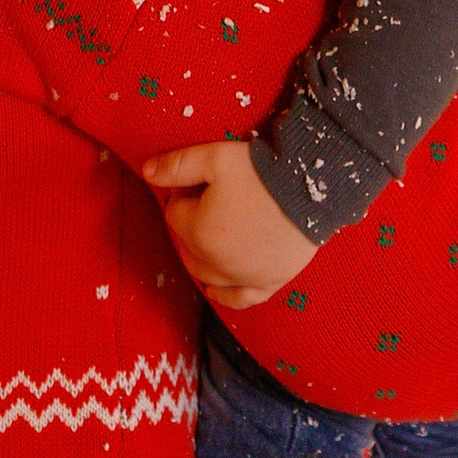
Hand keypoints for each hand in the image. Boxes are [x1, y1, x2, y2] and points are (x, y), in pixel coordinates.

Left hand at [141, 139, 319, 307]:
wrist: (311, 189)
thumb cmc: (260, 172)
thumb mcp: (215, 158)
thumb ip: (177, 165)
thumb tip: (146, 172)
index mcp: (197, 231)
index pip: (175, 214)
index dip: (186, 194)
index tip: (203, 182)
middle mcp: (214, 262)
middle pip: (187, 245)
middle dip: (191, 225)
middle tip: (211, 201)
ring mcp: (241, 278)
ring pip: (205, 275)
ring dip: (202, 256)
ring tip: (213, 234)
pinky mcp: (267, 284)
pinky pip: (237, 300)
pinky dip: (224, 295)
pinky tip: (216, 288)